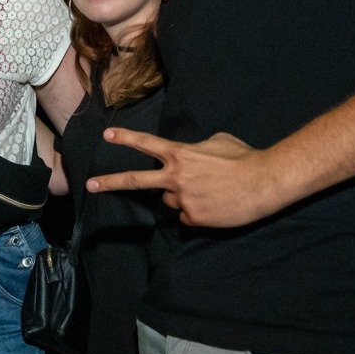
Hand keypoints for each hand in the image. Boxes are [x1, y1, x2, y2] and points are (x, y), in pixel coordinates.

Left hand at [87, 128, 291, 228]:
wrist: (264, 182)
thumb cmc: (244, 157)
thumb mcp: (217, 142)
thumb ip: (196, 149)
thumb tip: (189, 157)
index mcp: (181, 154)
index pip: (147, 144)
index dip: (126, 138)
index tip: (107, 135)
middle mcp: (176, 177)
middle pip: (137, 181)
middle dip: (111, 182)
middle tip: (90, 185)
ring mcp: (184, 199)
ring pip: (172, 201)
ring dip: (183, 197)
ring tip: (210, 192)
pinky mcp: (194, 218)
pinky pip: (189, 217)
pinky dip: (198, 213)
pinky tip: (216, 206)